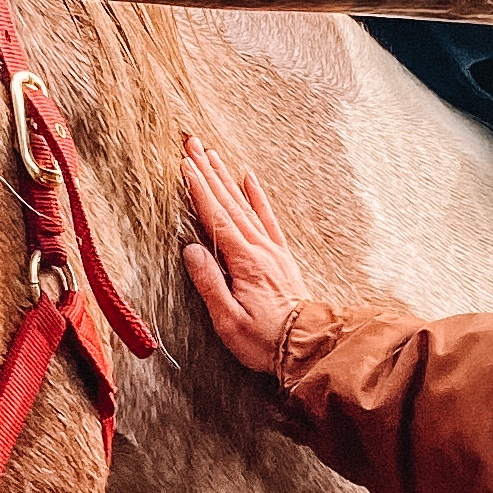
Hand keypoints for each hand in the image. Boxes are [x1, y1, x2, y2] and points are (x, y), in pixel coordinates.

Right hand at [180, 137, 307, 377]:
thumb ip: (209, 283)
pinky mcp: (280, 257)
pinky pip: (267, 219)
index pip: (216, 218)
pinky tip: (248, 178)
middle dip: (208, 172)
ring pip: (245, 205)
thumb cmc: (264, 341)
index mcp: (244, 263)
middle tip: (192, 144)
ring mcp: (272, 251)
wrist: (308, 348)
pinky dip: (257, 197)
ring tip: (212, 154)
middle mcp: (259, 250)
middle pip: (229, 202)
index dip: (199, 189)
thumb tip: (191, 250)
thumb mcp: (228, 320)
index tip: (184, 164)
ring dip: (226, 178)